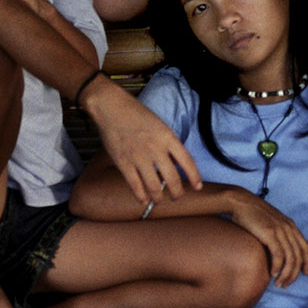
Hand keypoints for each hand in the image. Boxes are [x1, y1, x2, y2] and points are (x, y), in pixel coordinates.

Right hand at [85, 77, 202, 202]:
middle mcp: (155, 148)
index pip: (187, 161)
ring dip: (159, 197)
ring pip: (154, 186)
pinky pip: (135, 185)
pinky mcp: (123, 162)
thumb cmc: (136, 114)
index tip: (197, 187)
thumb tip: (176, 163)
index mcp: (167, 137)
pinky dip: (141, 196)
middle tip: (177, 196)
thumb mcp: (160, 125)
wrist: (111, 107)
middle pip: (172, 179)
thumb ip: (169, 143)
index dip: (194, 177)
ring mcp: (138, 157)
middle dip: (177, 193)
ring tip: (160, 200)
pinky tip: (144, 200)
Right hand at [228, 190, 307, 287]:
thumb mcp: (270, 223)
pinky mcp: (270, 233)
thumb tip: (277, 251)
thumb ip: (277, 234)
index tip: (305, 273)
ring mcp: (280, 230)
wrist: (240, 202)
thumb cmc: (251, 214)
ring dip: (286, 274)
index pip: (305, 247)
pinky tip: (272, 273)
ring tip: (278, 283)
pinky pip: (278, 254)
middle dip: (294, 274)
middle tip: (285, 284)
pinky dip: (277, 266)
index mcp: (290, 225)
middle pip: (299, 256)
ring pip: (290, 258)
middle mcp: (288, 228)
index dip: (307, 261)